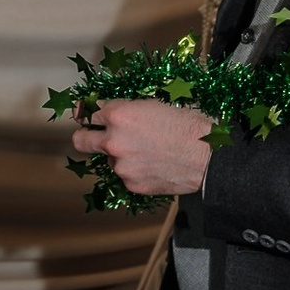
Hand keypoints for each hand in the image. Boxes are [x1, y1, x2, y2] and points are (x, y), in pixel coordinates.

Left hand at [74, 97, 212, 197]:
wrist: (208, 157)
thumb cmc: (188, 126)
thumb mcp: (155, 104)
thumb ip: (128, 110)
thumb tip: (112, 112)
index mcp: (119, 115)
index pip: (90, 112)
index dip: (93, 113)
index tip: (91, 115)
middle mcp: (114, 141)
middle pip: (81, 140)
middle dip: (85, 136)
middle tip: (93, 135)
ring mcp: (121, 166)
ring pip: (108, 160)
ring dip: (120, 156)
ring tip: (146, 152)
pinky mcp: (132, 185)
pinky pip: (125, 176)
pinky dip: (135, 171)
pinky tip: (154, 165)